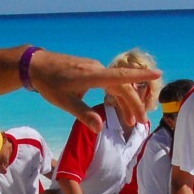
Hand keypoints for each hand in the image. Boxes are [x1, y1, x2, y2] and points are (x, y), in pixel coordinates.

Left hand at [26, 50, 158, 130]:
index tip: (158, 74)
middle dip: (133, 104)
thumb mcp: (64, 103)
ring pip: (116, 84)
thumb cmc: (49, 84)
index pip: (121, 77)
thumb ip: (83, 115)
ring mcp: (94, 68)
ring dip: (124, 101)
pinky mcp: (90, 69)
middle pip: (122, 86)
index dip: (140, 76)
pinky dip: (116, 94)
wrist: (36, 65)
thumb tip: (100, 128)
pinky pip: (109, 81)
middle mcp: (97, 69)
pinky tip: (116, 105)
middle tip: (140, 122)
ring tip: (129, 121)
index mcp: (93, 76)